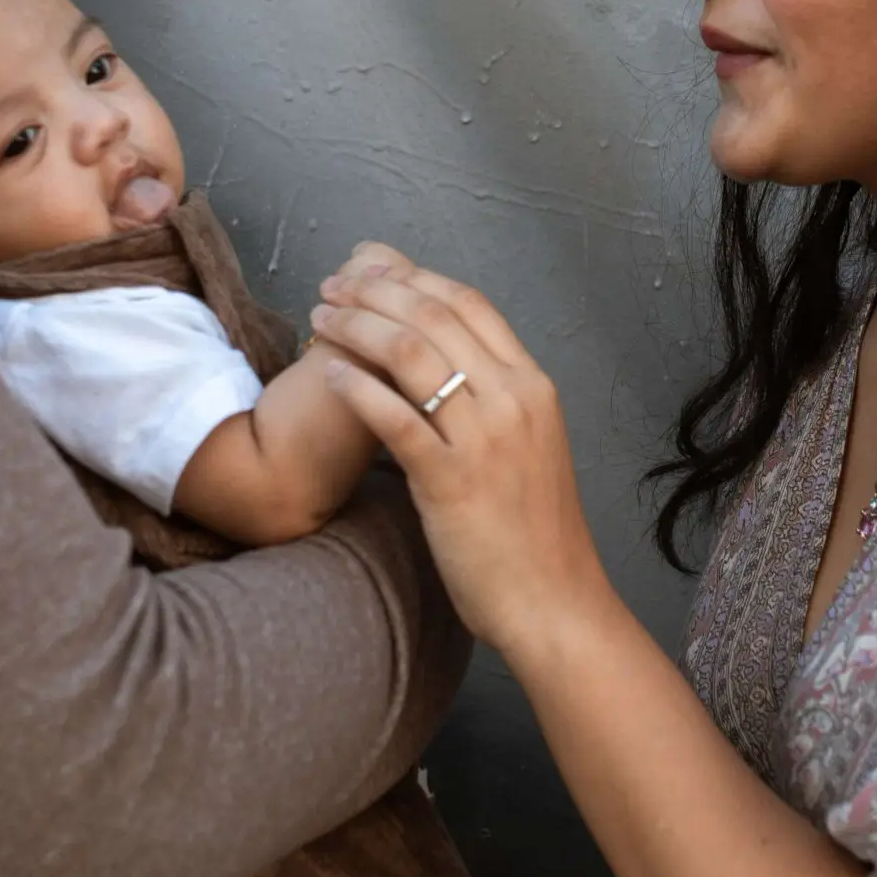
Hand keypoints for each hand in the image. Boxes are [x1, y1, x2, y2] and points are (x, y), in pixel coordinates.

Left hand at [310, 250, 614, 655]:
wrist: (555, 603)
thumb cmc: (536, 535)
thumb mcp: (531, 448)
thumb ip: (497, 404)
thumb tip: (450, 370)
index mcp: (533, 386)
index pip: (469, 303)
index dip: (413, 278)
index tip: (371, 273)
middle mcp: (513, 400)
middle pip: (433, 316)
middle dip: (375, 291)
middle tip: (333, 286)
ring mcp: (484, 439)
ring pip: (411, 353)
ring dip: (358, 326)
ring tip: (321, 319)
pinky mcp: (451, 481)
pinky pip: (395, 417)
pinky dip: (358, 388)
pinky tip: (330, 374)